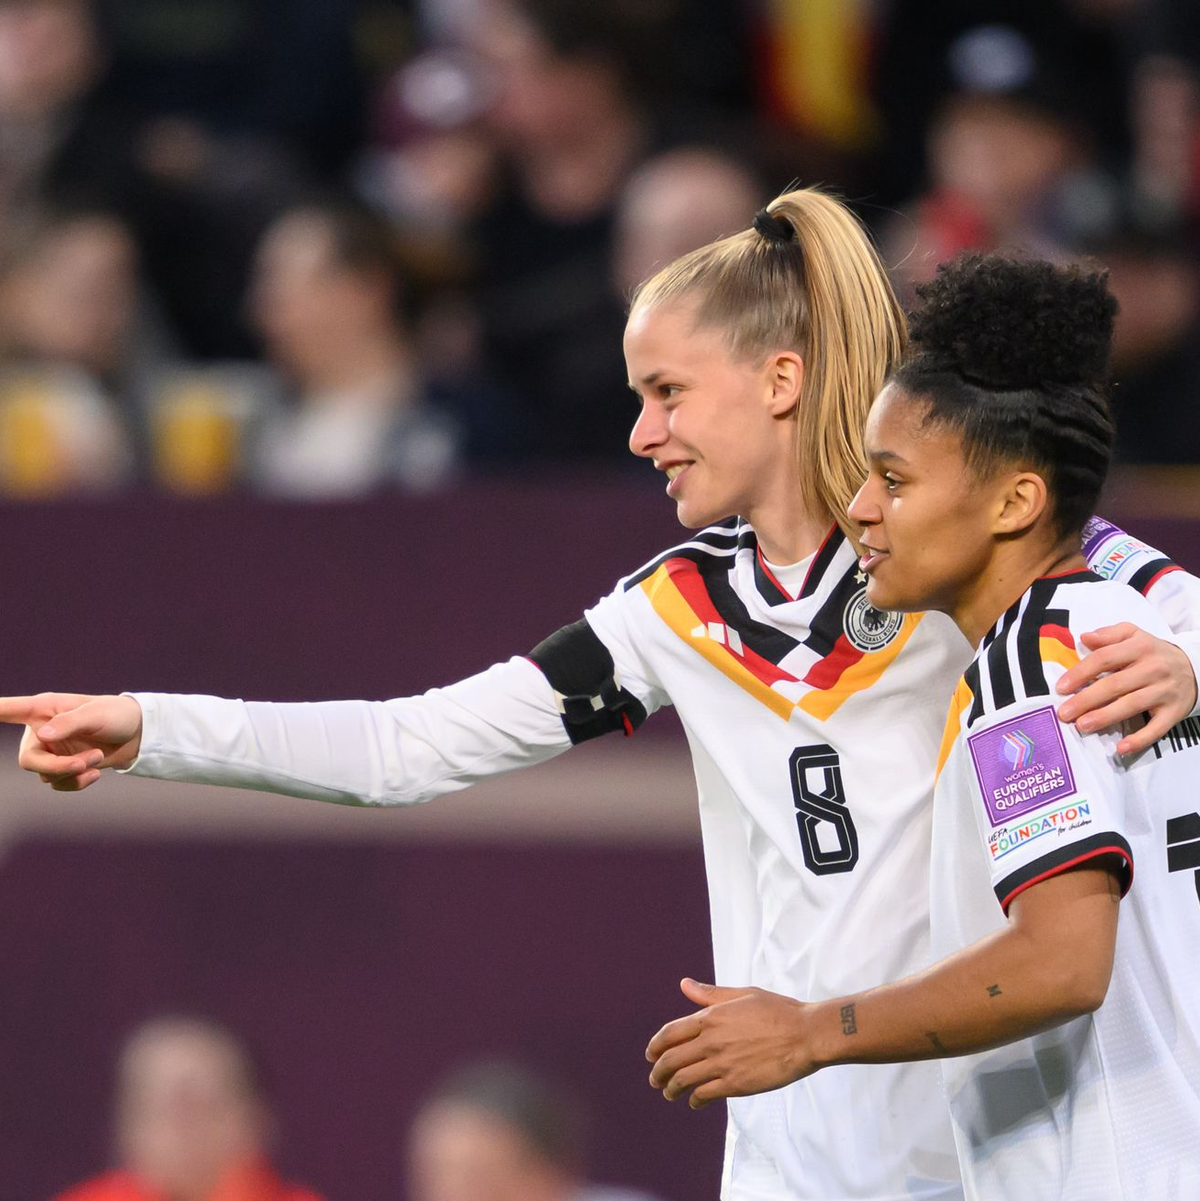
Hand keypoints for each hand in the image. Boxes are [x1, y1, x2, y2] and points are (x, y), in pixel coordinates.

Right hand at [0, 693, 142, 789]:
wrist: (137, 733)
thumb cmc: (116, 714)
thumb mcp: (96, 713)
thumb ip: (69, 723)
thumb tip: (41, 736)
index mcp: (42, 709)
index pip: (5, 710)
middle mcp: (39, 731)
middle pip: (27, 759)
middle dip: (56, 767)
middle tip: (85, 763)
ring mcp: (49, 751)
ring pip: (43, 775)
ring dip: (72, 773)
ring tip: (97, 758)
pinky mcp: (61, 767)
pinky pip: (58, 784)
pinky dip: (76, 783)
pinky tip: (95, 774)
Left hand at [645, 978, 811, 1108]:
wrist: (805, 1035)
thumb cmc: (778, 1011)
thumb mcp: (743, 994)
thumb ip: (711, 994)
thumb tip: (684, 984)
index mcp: (711, 1017)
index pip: (670, 1033)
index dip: (656, 1045)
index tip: (651, 1054)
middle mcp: (711, 1041)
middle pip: (671, 1059)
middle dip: (658, 1072)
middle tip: (655, 1079)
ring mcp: (722, 1064)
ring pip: (683, 1080)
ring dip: (671, 1088)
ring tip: (668, 1093)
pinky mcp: (735, 1085)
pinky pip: (704, 1095)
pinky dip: (694, 1100)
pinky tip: (694, 1102)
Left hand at [1056, 624, 1197, 754]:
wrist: (1195, 668)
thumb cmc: (1152, 653)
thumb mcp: (1133, 635)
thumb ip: (1108, 635)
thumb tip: (1084, 637)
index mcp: (1140, 647)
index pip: (1105, 659)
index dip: (1081, 673)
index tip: (1061, 687)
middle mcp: (1153, 668)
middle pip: (1115, 684)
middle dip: (1086, 699)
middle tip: (1064, 713)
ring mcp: (1164, 691)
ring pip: (1131, 705)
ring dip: (1105, 717)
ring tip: (1082, 725)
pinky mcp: (1174, 712)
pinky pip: (1156, 728)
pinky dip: (1139, 739)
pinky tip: (1120, 748)